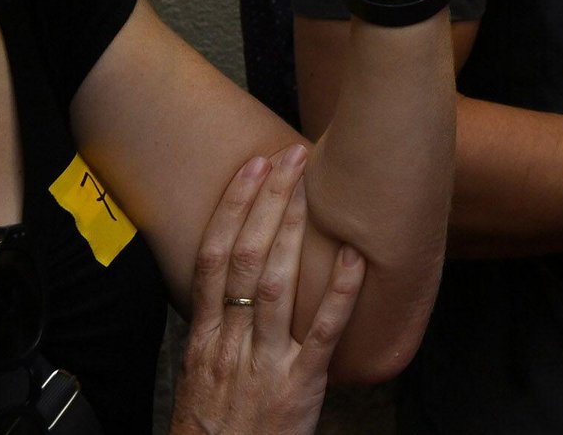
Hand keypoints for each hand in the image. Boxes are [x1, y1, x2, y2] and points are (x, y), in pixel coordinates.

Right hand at [169, 147, 361, 434]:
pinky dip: (341, 291)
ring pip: (278, 284)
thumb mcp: (202, 377)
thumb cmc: (213, 430)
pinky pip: (323, 332)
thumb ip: (221, 331)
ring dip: (297, 231)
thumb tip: (239, 280)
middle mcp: (231, 344)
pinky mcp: (299, 386)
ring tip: (314, 186)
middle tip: (290, 155)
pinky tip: (359, 256)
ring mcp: (265, 363)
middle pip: (244, 259)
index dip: (232, 209)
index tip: (252, 168)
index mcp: (205, 340)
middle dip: (267, 202)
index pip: (211, 259)